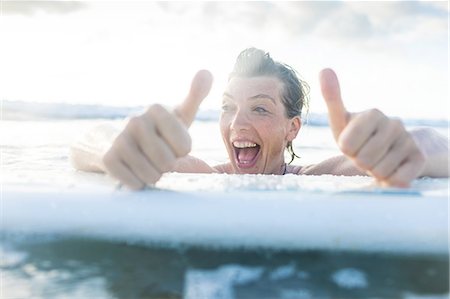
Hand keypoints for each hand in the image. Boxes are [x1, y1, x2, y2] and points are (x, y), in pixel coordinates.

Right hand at [102, 70, 212, 188]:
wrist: (117, 143)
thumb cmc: (159, 131)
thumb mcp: (178, 115)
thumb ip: (195, 96)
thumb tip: (207, 72)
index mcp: (156, 109)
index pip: (184, 147)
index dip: (182, 152)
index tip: (172, 142)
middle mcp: (135, 121)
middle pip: (168, 162)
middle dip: (168, 166)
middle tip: (159, 156)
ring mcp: (119, 140)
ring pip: (152, 175)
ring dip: (154, 176)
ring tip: (147, 163)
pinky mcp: (108, 159)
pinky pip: (136, 183)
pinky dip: (139, 183)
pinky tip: (133, 170)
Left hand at [319, 68, 425, 186]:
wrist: (387, 150)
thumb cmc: (356, 136)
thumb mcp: (341, 120)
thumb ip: (332, 98)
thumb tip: (324, 69)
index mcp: (373, 113)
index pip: (346, 145)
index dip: (346, 150)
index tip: (351, 144)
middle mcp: (395, 123)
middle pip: (363, 159)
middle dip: (360, 162)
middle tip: (364, 153)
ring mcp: (409, 141)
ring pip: (379, 171)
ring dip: (373, 171)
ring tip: (376, 160)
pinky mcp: (419, 159)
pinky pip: (397, 180)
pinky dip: (388, 181)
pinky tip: (391, 169)